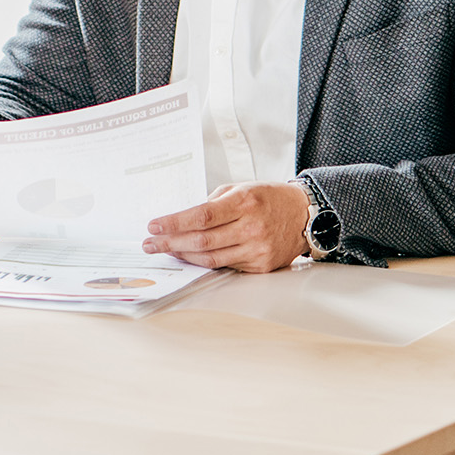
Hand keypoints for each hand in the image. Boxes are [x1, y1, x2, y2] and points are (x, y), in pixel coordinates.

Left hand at [141, 180, 310, 272]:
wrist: (305, 214)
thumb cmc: (269, 198)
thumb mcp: (240, 188)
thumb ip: (213, 202)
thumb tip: (182, 219)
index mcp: (244, 203)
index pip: (201, 216)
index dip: (174, 223)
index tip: (154, 226)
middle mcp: (252, 227)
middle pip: (202, 240)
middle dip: (170, 242)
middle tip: (150, 243)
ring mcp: (257, 249)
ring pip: (210, 258)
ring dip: (183, 255)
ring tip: (165, 249)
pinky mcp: (261, 265)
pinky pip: (225, 266)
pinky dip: (204, 261)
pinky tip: (190, 256)